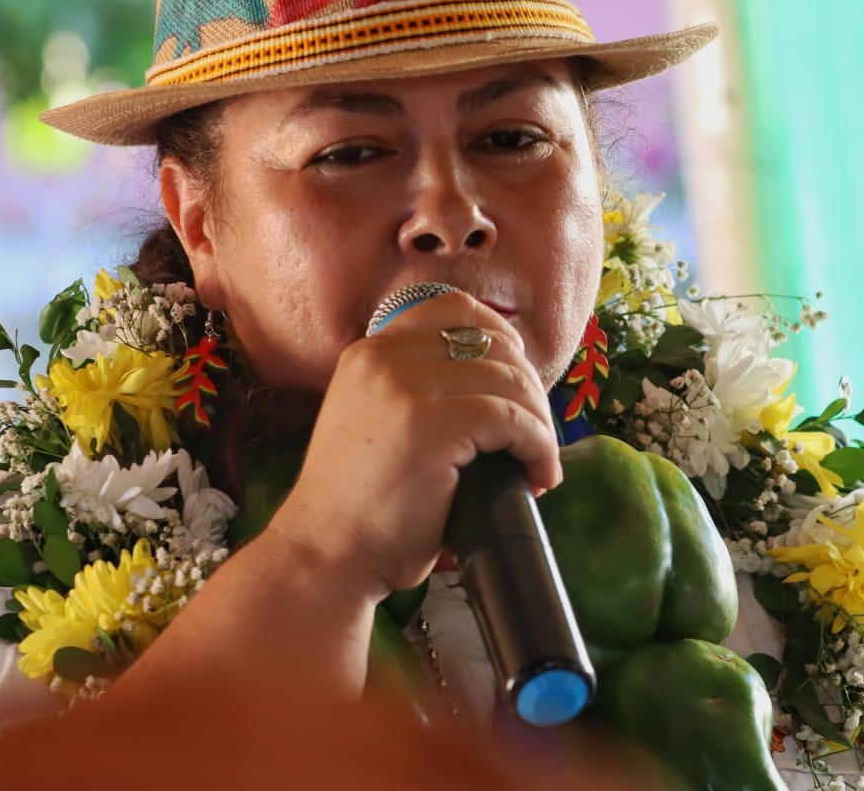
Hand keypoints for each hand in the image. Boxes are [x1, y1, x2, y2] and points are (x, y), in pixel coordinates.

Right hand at [265, 289, 561, 600]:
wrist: (325, 555)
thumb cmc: (361, 507)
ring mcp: (406, 386)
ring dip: (539, 422)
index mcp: (369, 352)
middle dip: (528, 388)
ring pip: (509, 381)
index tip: (520, 379)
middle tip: (535, 436)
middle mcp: (384, 357)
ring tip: (539, 462)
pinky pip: (512, 419)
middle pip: (492, 344)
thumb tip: (507, 384)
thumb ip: (421, 390)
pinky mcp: (432, 423)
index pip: (453, 309)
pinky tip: (539, 475)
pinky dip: (538, 446)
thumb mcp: (377, 422)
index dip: (501, 338)